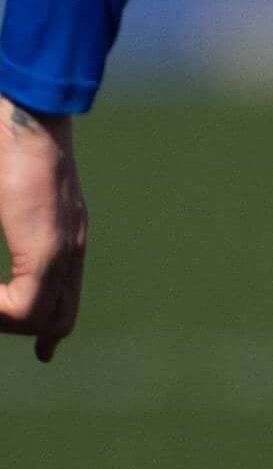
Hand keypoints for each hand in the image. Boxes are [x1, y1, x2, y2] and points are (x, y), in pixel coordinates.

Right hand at [2, 103, 85, 362]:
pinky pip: (23, 304)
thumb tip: (22, 238)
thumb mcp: (14, 204)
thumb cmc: (7, 149)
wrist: (25, 115)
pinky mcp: (48, 246)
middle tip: (16, 334)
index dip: (49, 329)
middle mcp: (70, 245)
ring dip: (2, 318)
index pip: (66, 297)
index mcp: (61, 233)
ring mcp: (62, 248)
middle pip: (60, 316)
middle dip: (32, 333)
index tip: (44, 353)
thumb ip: (20, 234)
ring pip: (39, 318)